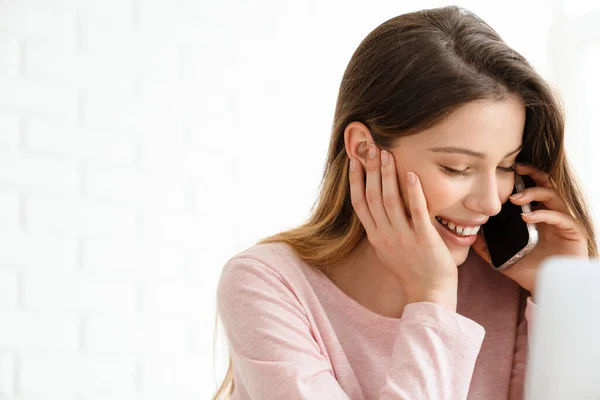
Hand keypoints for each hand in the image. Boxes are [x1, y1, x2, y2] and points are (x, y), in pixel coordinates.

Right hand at [349, 144, 457, 310]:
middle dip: (370, 170)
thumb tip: (379, 208)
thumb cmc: (412, 269)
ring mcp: (403, 237)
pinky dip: (412, 193)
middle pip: (372, 196)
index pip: (359, 203)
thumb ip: (383, 228)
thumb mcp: (389, 249)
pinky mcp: (423, 239)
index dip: (355, 180)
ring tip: (388, 154)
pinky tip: (411, 175)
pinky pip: (416, 212)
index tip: (354, 160)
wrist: (429, 293)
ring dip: (387, 175)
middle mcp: (385, 235)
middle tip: (371, 147)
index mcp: (375, 236)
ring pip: (389, 201)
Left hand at [472, 163, 588, 295]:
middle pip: (545, 184)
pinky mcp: (573, 233)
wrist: (547, 289)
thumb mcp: (503, 255)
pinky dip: (543, 214)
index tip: (505, 169)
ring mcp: (562, 222)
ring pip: (553, 196)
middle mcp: (551, 214)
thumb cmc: (529, 270)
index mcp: (536, 215)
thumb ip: (487, 244)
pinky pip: (560, 217)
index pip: (532, 188)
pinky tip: (528, 217)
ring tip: (515, 199)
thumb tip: (468, 235)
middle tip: (515, 170)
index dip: (522, 177)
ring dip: (534, 194)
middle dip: (531, 174)